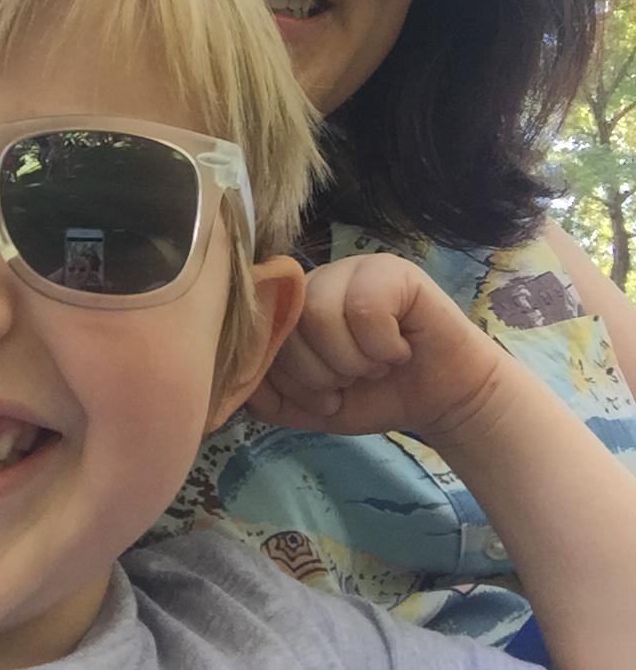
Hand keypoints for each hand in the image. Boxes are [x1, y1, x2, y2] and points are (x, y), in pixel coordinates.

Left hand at [247, 254, 506, 441]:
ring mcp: (354, 268)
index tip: (321, 395)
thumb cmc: (372, 394)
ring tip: (376, 365)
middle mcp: (316, 279)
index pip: (259, 330)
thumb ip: (270, 394)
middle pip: (291, 325)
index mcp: (291, 306)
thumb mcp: (310, 406)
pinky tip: (400, 350)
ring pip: (323, 314)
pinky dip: (383, 346)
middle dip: (323, 374)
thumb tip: (234, 377)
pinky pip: (367, 308)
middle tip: (354, 381)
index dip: (289, 373)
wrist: (440, 398)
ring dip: (354, 361)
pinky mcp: (393, 270)